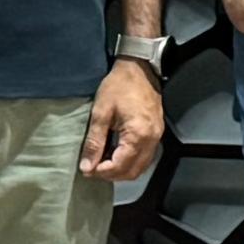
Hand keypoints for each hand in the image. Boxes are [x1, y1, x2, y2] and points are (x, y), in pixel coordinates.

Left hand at [81, 58, 166, 182]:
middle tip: (93, 168)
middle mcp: (152, 140)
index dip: (101, 172)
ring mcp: (157, 137)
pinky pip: (145, 157)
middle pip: (132, 172)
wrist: (139, 68)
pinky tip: (116, 155)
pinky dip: (131, 162)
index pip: (120, 166)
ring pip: (141, 167)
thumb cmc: (118, 86)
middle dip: (111, 175)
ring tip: (103, 163)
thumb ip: (94, 142)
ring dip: (122, 170)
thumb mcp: (101, 113)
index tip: (86, 169)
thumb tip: (86, 166)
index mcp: (138, 135)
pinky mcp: (157, 133)